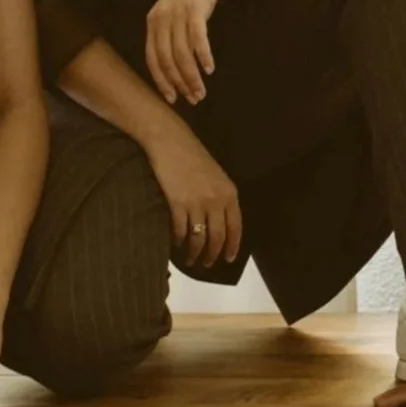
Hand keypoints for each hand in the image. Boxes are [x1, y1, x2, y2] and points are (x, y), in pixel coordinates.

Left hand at [146, 0, 236, 105]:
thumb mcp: (179, 8)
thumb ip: (175, 30)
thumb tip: (180, 60)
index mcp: (154, 20)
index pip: (152, 58)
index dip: (161, 81)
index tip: (173, 98)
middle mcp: (161, 17)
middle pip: (166, 59)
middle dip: (179, 83)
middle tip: (194, 98)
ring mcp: (177, 12)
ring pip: (181, 52)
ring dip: (191, 75)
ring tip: (202, 90)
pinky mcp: (195, 7)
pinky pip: (196, 37)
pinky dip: (202, 55)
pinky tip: (209, 68)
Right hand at [147, 129, 240, 269]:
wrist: (170, 141)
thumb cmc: (192, 156)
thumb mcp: (216, 176)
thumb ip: (221, 197)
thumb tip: (219, 222)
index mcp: (229, 193)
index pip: (235, 227)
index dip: (232, 246)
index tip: (228, 259)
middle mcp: (216, 200)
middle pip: (218, 237)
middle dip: (213, 255)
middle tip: (207, 264)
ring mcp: (196, 203)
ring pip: (199, 238)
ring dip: (195, 253)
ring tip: (191, 260)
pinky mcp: (177, 204)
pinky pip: (180, 231)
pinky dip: (178, 241)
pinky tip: (176, 244)